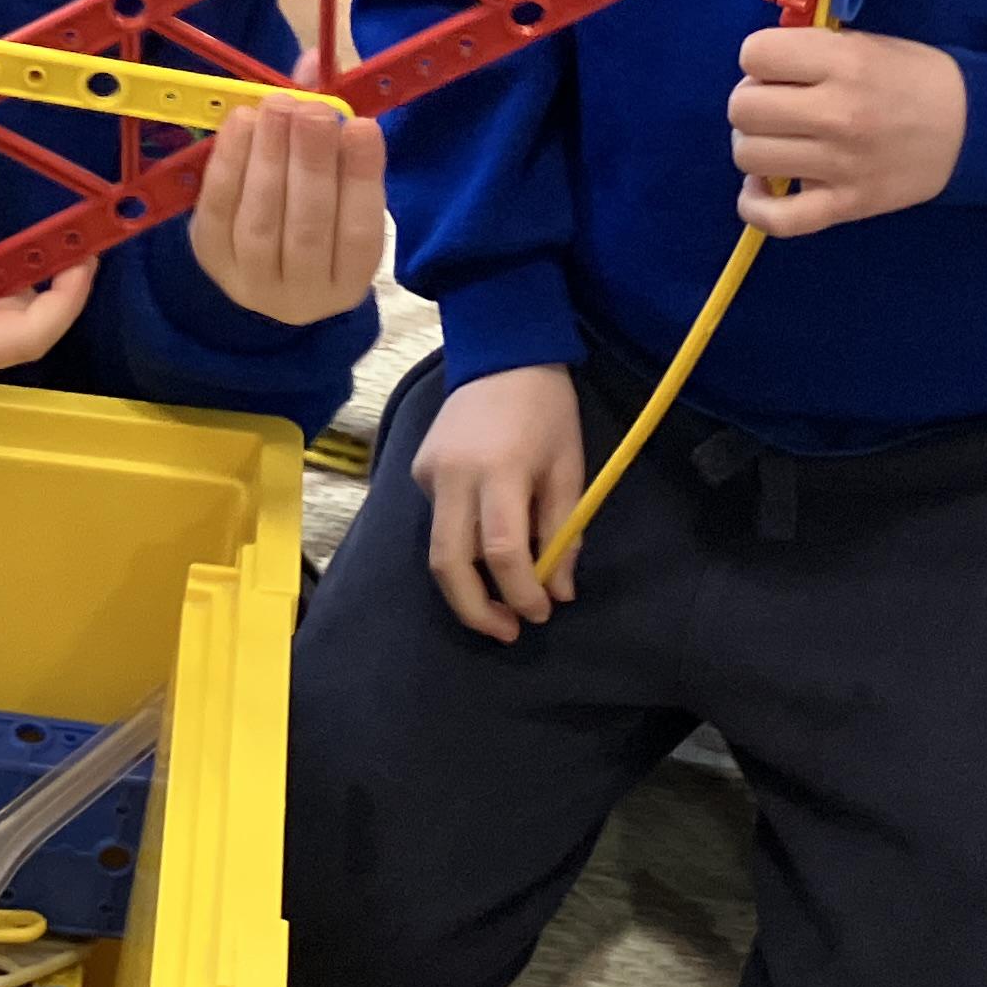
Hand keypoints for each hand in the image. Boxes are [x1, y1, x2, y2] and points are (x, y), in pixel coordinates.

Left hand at [186, 95, 385, 324]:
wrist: (263, 267)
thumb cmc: (313, 214)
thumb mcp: (336, 182)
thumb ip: (334, 133)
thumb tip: (316, 64)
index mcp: (349, 281)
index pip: (360, 233)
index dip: (361, 178)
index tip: (363, 125)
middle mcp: (302, 296)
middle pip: (307, 229)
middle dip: (311, 163)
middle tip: (313, 110)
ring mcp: (252, 284)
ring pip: (260, 222)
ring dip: (269, 158)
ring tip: (278, 107)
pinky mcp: (211, 261)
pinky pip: (217, 212)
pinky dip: (229, 164)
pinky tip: (242, 122)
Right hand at [412, 363, 589, 638]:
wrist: (501, 353)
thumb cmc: (547, 410)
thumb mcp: (568, 467)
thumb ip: (562, 532)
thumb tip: (557, 592)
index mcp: (499, 470)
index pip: (503, 551)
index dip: (521, 593)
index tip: (540, 614)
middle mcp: (453, 475)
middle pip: (449, 563)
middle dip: (476, 609)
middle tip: (506, 633)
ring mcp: (428, 473)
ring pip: (438, 549)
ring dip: (466, 586)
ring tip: (498, 605)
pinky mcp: (417, 470)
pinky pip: (438, 521)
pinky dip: (462, 543)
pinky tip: (485, 539)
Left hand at [727, 25, 967, 238]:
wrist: (972, 129)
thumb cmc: (913, 79)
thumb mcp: (865, 45)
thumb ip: (811, 51)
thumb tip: (757, 70)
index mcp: (844, 63)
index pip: (754, 54)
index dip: (759, 60)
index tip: (778, 69)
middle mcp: (838, 113)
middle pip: (743, 109)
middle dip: (751, 102)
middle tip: (776, 106)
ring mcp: (840, 165)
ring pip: (749, 157)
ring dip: (754, 147)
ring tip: (778, 142)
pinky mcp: (845, 206)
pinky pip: (776, 219)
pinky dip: (755, 206)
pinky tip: (764, 187)